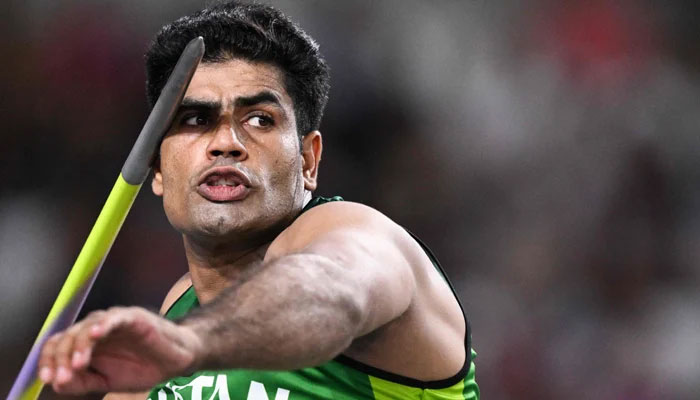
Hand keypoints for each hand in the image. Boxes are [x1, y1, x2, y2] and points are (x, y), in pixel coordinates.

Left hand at [38, 306, 202, 393]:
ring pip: (87, 326)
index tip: (48, 378)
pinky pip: (114, 318)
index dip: (49, 360)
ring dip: (79, 346)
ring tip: (78, 365)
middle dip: (61, 358)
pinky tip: (95, 335)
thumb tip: (56, 383)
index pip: (59, 345)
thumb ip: (83, 382)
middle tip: (63, 376)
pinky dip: (103, 324)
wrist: (176, 361)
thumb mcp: (107, 381)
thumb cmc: (143, 367)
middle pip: (69, 336)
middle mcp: (96, 329)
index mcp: (87, 344)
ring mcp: (114, 321)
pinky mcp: (133, 317)